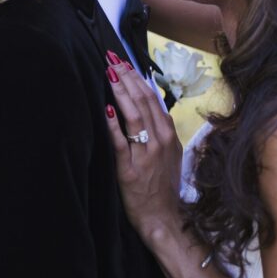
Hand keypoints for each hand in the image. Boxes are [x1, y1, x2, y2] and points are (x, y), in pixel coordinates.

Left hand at [105, 57, 182, 239]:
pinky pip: (120, 143)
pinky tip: (106, 109)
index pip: (152, 98)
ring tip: (108, 73)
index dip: (137, 78)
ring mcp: (145, 155)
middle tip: (111, 59)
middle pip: (143, 101)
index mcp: (168, 135)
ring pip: (134, 116)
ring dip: (120, 92)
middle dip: (126, 77)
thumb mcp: (171, 155)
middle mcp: (159, 141)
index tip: (123, 62)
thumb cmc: (163, 187)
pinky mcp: (129, 171)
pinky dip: (113, 125)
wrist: (165, 219)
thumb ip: (162, 131)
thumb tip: (153, 107)